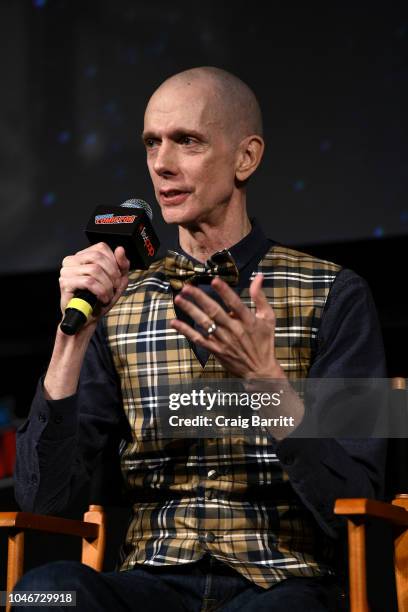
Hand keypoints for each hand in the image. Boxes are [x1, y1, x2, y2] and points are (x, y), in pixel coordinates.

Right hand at [59, 242, 129, 326]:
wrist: (87, 319)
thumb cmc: (99, 300)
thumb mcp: (117, 281)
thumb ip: (121, 265)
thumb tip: (120, 249)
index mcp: (83, 256)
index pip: (101, 248)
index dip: (114, 262)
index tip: (117, 277)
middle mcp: (72, 260)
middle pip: (98, 257)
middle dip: (112, 274)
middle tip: (115, 287)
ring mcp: (66, 271)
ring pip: (94, 269)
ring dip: (107, 285)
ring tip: (108, 296)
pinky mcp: (65, 283)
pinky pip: (88, 282)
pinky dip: (100, 291)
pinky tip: (102, 299)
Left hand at [170, 274, 284, 379]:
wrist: (260, 370)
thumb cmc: (264, 341)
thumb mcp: (268, 318)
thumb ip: (260, 296)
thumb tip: (258, 276)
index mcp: (248, 320)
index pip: (234, 303)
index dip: (224, 291)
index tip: (214, 280)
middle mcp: (234, 329)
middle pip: (214, 311)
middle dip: (200, 298)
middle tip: (186, 287)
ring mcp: (223, 341)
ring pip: (204, 323)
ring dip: (190, 311)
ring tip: (179, 299)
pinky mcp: (215, 350)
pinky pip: (198, 339)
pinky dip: (186, 331)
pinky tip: (174, 323)